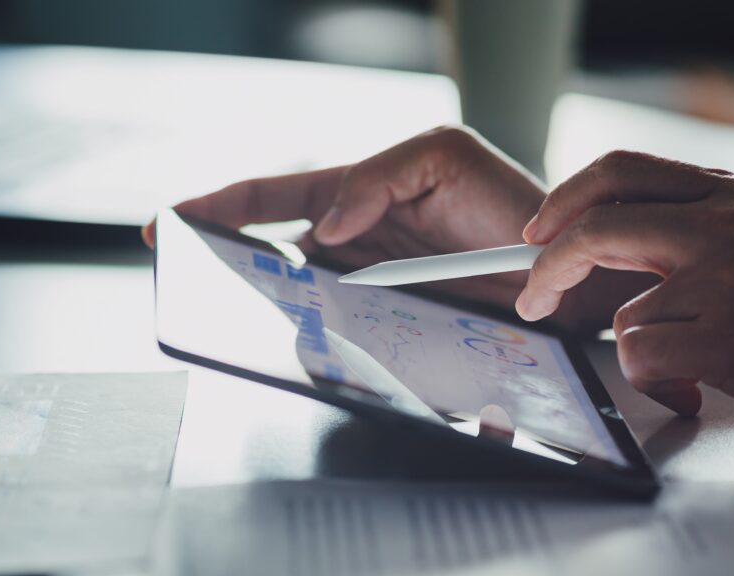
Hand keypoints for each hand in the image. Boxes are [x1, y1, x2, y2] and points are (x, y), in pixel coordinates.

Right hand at [144, 126, 650, 326]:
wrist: (562, 268)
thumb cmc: (504, 201)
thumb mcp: (441, 155)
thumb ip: (376, 178)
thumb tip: (323, 229)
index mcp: (355, 198)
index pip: (274, 198)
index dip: (219, 206)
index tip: (170, 218)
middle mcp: (354, 247)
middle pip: (276, 258)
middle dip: (233, 267)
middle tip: (195, 278)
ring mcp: (371, 292)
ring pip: (305, 306)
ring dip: (278, 313)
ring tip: (250, 317)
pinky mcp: (393, 333)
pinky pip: (348, 343)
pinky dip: (327, 349)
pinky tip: (316, 352)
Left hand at [516, 151, 733, 443]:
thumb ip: (703, 225)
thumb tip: (619, 234)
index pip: (622, 170)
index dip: (566, 200)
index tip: (540, 231)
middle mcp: (727, 223)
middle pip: (596, 225)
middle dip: (549, 265)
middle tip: (535, 296)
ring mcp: (728, 276)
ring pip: (622, 311)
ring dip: (643, 350)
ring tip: (687, 366)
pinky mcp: (729, 335)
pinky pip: (641, 357)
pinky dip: (657, 383)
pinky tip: (696, 386)